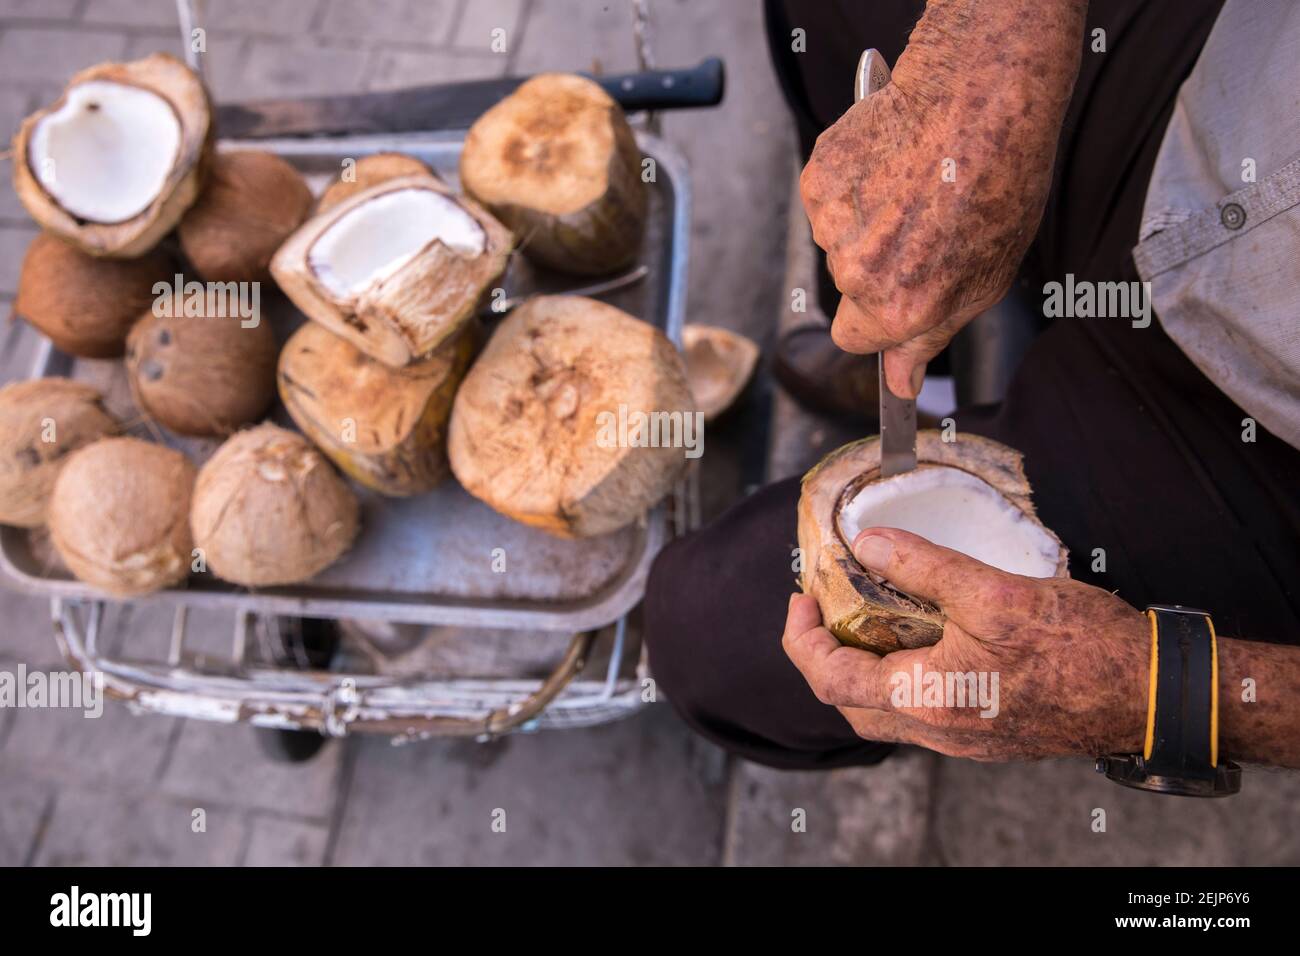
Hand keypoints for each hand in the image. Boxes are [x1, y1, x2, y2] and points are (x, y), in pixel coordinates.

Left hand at [783, 527, 1148, 760]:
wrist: (1150, 692)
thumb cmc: (1080, 647)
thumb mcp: (993, 590)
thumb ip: (923, 566)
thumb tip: (867, 544)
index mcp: (926, 698)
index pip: (830, 678)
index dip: (801, 638)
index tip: (800, 598)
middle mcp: (937, 731)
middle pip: (849, 702)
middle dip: (824, 654)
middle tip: (823, 606)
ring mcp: (963, 739)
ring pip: (884, 710)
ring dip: (863, 666)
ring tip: (866, 614)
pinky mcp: (987, 733)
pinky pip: (921, 710)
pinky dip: (901, 675)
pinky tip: (919, 636)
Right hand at [798, 0, 1084, 397]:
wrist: (978, 100)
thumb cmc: (998, 184)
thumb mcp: (985, 282)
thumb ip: (931, 337)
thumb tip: (901, 386)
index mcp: (899, 308)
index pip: (856, 339)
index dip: (881, 317)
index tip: (902, 291)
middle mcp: (858, 274)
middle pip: (849, 288)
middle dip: (880, 264)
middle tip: (927, 223)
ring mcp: (833, 226)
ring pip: (839, 240)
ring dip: (868, 220)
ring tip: (916, 185)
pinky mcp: (819, 180)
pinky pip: (828, 199)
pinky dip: (853, 184)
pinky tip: (892, 162)